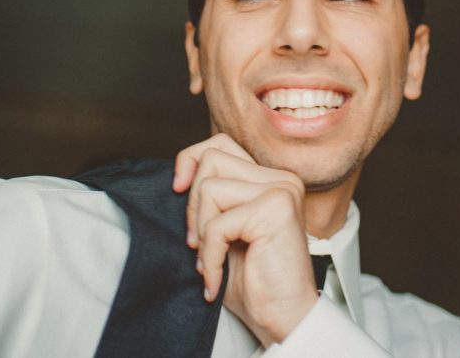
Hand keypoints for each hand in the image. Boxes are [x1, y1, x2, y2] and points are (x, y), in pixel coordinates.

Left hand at [173, 134, 318, 345]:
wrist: (281, 317)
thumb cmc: (252, 279)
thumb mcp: (223, 228)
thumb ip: (213, 196)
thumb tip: (180, 175)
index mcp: (271, 178)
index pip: (220, 142)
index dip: (190, 160)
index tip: (177, 189)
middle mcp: (281, 178)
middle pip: (210, 161)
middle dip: (193, 206)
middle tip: (200, 244)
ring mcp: (281, 190)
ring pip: (210, 188)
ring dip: (201, 232)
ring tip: (211, 260)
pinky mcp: (275, 210)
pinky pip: (217, 224)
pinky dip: (209, 257)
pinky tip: (217, 278)